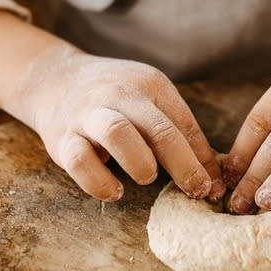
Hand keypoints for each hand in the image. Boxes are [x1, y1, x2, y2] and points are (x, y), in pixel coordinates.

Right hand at [7, 46, 224, 201]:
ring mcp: (89, 114)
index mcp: (150, 84)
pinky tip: (114, 191)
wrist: (55, 78)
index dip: (203, 159)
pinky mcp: (62, 137)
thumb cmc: (115, 98)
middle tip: (195, 190)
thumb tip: (215, 179)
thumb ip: (182, 135)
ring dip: (140, 163)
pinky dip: (98, 181)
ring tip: (147, 177)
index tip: (214, 187)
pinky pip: (79, 161)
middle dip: (183, 164)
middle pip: (158, 128)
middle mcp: (120, 94)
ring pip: (117, 134)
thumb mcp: (151, 102)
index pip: (184, 122)